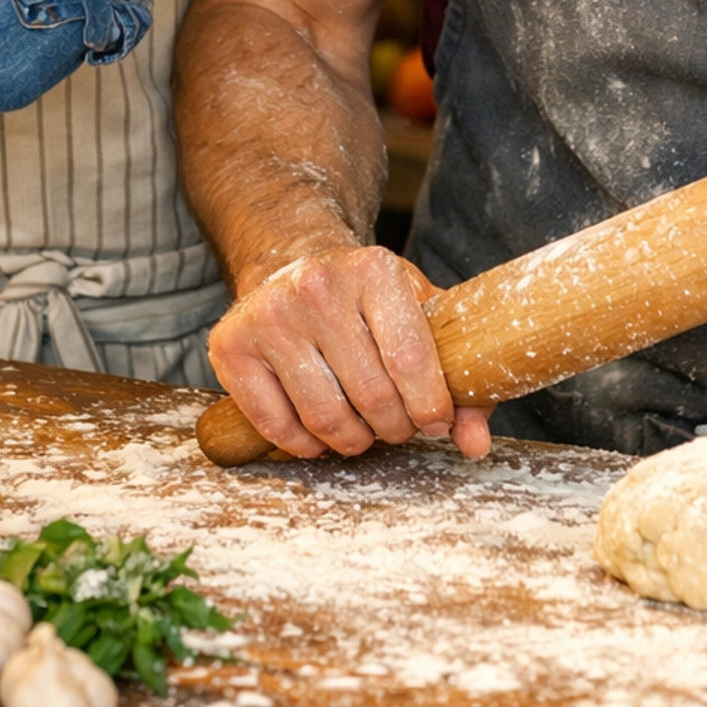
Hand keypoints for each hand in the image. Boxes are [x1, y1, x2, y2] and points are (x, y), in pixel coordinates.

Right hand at [206, 243, 493, 460]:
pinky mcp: (232, 346)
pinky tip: (320, 429)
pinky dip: (306, 443)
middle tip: (397, 425)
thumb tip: (474, 442)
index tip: (435, 421)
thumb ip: (457, 376)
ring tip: (363, 427)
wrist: (294, 263)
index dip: (431, 406)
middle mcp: (318, 286)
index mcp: (373, 269)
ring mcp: (270, 315)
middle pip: (371, 396)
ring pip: (325, 418)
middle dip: (394, 427)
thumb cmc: (368, 299)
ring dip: (353, 439)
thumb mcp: (420, 313)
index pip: (411, 358)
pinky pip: (277, 426)